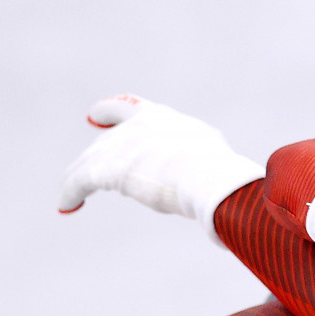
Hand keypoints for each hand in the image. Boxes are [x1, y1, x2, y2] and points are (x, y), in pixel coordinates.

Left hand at [58, 96, 265, 238]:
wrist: (208, 176)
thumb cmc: (222, 174)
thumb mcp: (218, 163)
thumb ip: (215, 170)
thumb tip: (249, 192)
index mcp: (164, 119)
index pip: (131, 109)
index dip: (112, 112)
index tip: (96, 115)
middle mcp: (137, 126)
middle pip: (108, 140)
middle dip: (98, 151)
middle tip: (84, 160)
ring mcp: (119, 145)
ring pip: (89, 162)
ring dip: (79, 178)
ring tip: (70, 195)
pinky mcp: (104, 168)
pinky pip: (78, 181)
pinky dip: (70, 194)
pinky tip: (65, 206)